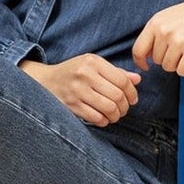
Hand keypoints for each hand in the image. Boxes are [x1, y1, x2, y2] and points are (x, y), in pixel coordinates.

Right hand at [19, 52, 139, 125]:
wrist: (45, 81)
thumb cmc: (74, 72)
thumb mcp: (93, 65)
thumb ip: (116, 72)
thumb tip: (138, 79)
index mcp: (93, 62)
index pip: (122, 80)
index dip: (132, 92)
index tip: (133, 99)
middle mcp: (85, 74)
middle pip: (117, 96)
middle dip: (125, 107)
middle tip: (124, 109)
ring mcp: (77, 91)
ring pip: (109, 108)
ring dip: (116, 115)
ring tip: (115, 115)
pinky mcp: (71, 105)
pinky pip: (96, 117)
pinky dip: (104, 121)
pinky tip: (103, 118)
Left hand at [132, 0, 183, 78]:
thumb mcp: (170, 16)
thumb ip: (156, 32)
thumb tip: (146, 56)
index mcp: (156, 22)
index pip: (138, 49)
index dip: (140, 61)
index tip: (146, 66)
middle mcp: (165, 32)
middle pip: (157, 61)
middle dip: (167, 58)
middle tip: (181, 47)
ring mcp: (179, 41)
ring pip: (168, 67)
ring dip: (177, 63)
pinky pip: (182, 71)